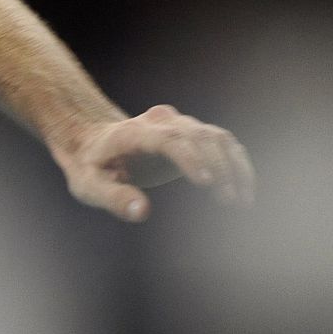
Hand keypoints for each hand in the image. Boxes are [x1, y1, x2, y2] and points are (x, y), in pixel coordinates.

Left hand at [60, 104, 255, 222]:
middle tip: (230, 201)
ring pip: (216, 137)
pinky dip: (237, 165)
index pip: (167, 139)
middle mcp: (159, 121)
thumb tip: (142, 212)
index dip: (189, 158)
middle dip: (218, 167)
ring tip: (242, 202)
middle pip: (198, 136)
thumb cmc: (89, 166)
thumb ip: (113, 197)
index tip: (206, 183)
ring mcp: (178, 124)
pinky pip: (222, 143)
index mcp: (132, 132)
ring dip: (235, 167)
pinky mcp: (191, 133)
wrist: (92, 140)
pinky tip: (245, 192)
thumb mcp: (88, 185)